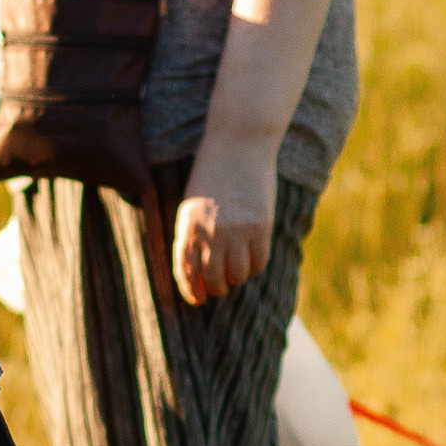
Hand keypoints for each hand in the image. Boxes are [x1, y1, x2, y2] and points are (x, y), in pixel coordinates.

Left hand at [172, 139, 277, 306]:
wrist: (238, 145)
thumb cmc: (211, 174)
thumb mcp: (191, 204)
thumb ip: (192, 235)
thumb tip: (198, 272)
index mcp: (187, 226)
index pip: (185, 271)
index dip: (190, 291)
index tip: (197, 300)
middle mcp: (210, 233)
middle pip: (213, 278)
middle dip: (216, 288)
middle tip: (220, 288)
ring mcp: (237, 231)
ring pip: (238, 274)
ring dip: (236, 278)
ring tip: (235, 272)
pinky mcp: (261, 226)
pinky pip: (259, 261)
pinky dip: (254, 266)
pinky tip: (251, 261)